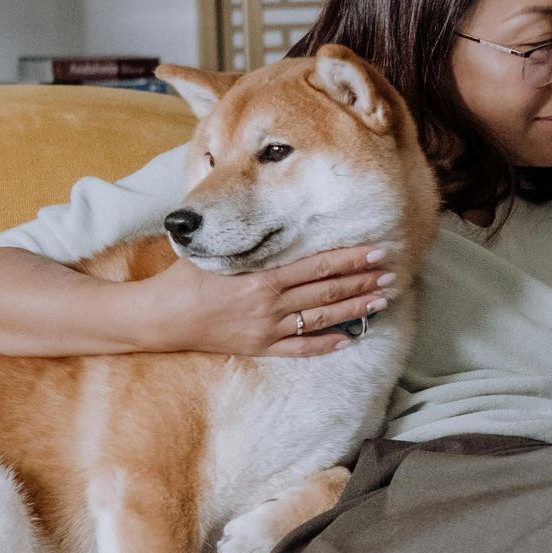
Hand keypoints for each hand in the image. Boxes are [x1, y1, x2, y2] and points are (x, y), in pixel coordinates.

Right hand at [134, 246, 394, 356]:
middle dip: (361, 282)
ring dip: (354, 309)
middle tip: (391, 274)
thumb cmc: (184, 279)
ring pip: (321, 319)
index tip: (375, 251)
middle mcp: (270, 306)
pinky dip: (326, 344)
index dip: (350, 260)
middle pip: (327, 292)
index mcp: (262, 279)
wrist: (160, 319)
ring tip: (381, 300)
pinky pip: (301, 349)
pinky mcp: (260, 347)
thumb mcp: (213, 251)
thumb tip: (255, 203)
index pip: (317, 267)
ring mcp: (267, 330)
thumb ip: (241, 236)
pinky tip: (349, 338)